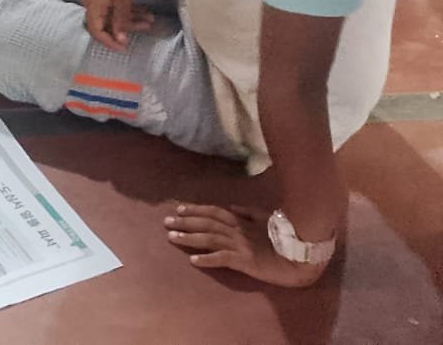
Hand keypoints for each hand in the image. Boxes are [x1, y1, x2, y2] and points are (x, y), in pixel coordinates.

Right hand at [81, 0, 152, 50]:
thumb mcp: (123, 0)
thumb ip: (120, 21)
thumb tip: (120, 40)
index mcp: (92, 4)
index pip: (96, 30)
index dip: (109, 42)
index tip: (124, 48)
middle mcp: (91, 2)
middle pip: (106, 23)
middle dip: (126, 28)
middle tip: (145, 29)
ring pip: (113, 15)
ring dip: (131, 19)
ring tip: (150, 19)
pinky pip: (115, 7)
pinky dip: (129, 11)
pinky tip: (145, 12)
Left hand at [164, 205, 329, 288]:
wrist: (302, 256)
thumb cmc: (285, 238)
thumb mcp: (266, 219)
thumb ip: (248, 212)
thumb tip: (231, 207)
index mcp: (241, 220)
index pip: (213, 212)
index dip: (195, 210)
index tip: (178, 209)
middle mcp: (237, 230)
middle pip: (206, 223)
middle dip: (185, 222)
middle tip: (166, 222)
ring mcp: (240, 245)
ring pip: (209, 239)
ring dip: (189, 238)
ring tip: (172, 238)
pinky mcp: (245, 261)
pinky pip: (223, 259)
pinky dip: (207, 259)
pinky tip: (193, 261)